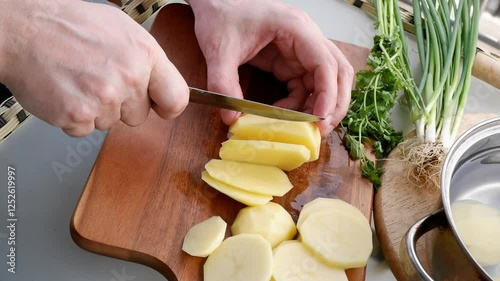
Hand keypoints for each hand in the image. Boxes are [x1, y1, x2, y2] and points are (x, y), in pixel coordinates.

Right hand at [0, 0, 188, 136]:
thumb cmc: (68, 24)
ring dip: (95, 109)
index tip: (160, 108)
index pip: (176, 97)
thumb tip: (159, 82)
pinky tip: (66, 92)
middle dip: (122, 105)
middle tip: (98, 80)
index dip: (167, 106)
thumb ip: (144, 59)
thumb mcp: (121, 29)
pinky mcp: (78, 116)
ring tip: (78, 81)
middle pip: (139, 115)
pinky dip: (74, 117)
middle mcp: (128, 77)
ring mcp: (103, 98)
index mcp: (144, 54)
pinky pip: (85, 130)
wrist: (21, 29)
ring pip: (110, 123)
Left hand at [188, 0, 353, 135]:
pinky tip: (285, 114)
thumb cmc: (221, 15)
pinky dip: (300, 103)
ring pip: (325, 80)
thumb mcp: (219, 50)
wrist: (216, 4)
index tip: (319, 120)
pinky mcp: (290, 60)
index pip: (325, 63)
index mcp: (296, 28)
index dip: (327, 95)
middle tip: (322, 130)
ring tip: (306, 128)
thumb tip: (231, 117)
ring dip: (319, 105)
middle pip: (337, 72)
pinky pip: (305, 85)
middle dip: (334, 103)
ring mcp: (300, 49)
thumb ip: (223, 84)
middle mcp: (306, 37)